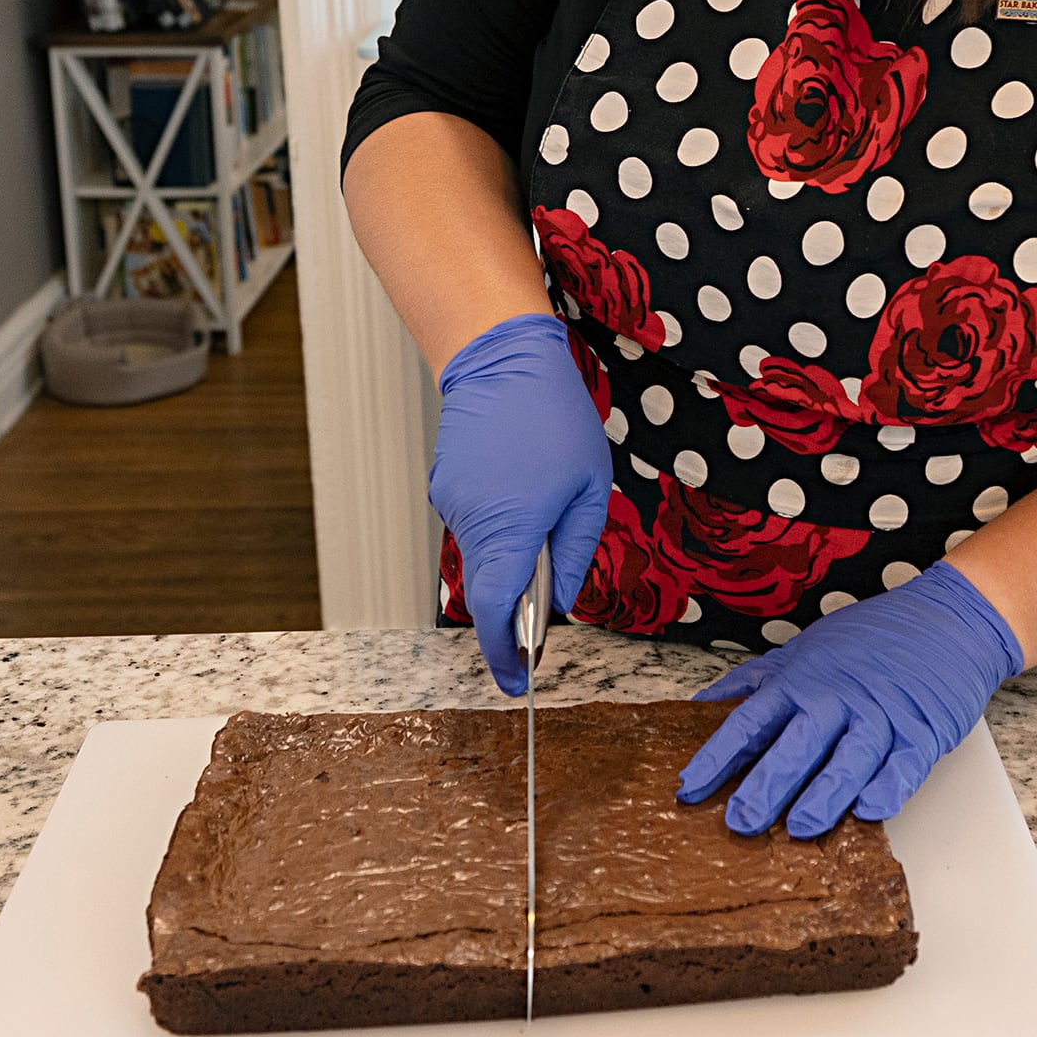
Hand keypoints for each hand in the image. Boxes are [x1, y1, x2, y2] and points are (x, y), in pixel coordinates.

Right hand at [430, 313, 610, 695]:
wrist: (498, 356)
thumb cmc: (552, 416)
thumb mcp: (590, 487)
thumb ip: (576, 552)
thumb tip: (562, 602)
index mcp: (512, 527)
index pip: (500, 611)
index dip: (506, 653)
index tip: (517, 680)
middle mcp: (472, 521)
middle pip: (488, 589)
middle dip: (516, 607)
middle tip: (548, 603)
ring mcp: (452, 504)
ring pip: (482, 557)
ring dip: (512, 557)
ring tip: (548, 511)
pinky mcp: (446, 488)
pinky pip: (476, 527)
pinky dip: (500, 528)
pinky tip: (524, 491)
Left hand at [675, 561, 1024, 837]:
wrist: (949, 618)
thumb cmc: (874, 637)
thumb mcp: (807, 647)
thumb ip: (757, 679)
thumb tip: (705, 702)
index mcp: (802, 681)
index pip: (750, 722)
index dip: (717, 756)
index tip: (689, 787)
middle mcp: (837, 699)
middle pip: (795, 745)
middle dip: (765, 785)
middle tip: (740, 821)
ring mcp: (881, 716)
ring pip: (847, 760)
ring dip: (823, 794)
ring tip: (799, 826)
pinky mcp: (922, 732)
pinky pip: (903, 765)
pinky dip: (887, 787)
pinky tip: (870, 810)